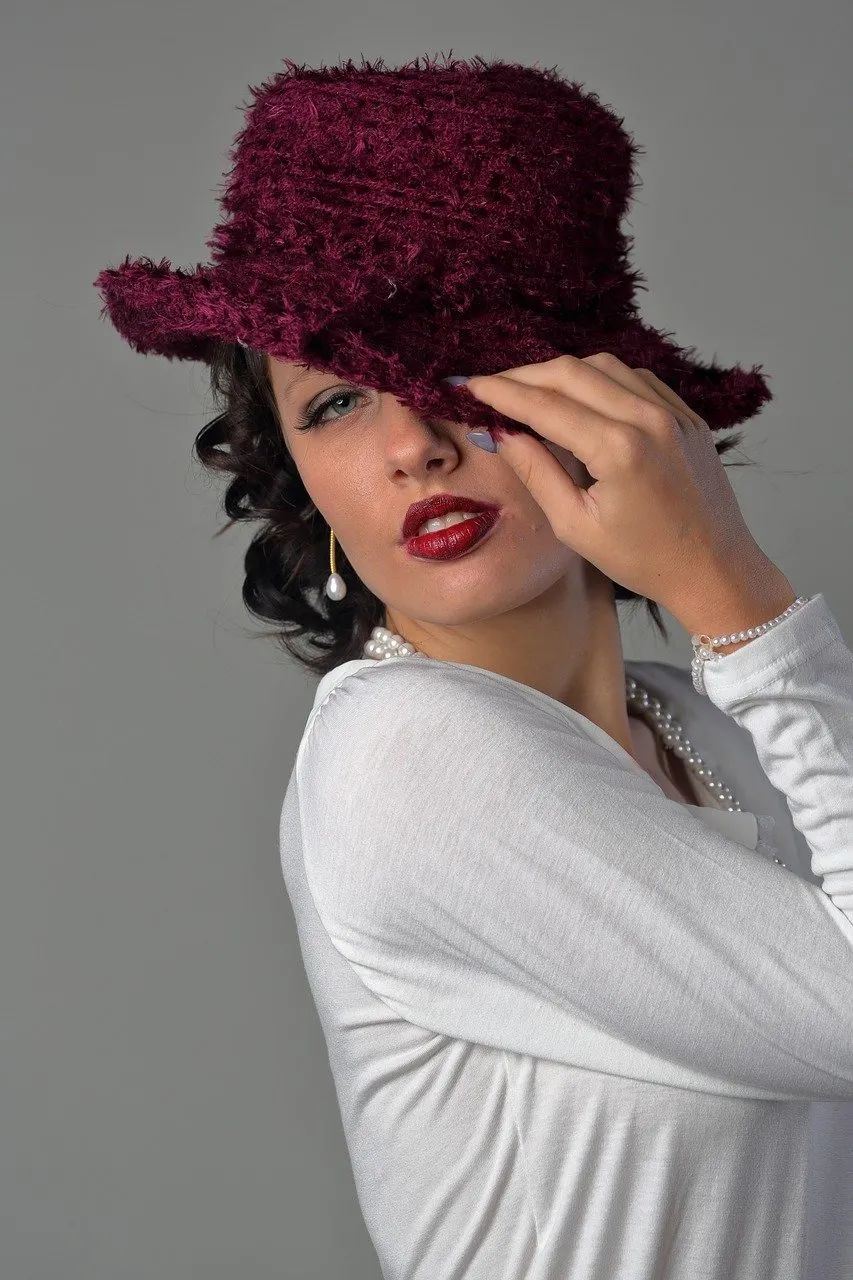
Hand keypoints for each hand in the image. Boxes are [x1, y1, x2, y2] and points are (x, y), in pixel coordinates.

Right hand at [462, 353, 790, 628]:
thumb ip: (536, 472)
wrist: (715, 569)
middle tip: (490, 386)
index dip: (501, 392)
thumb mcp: (576, 526)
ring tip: (530, 391)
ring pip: (604, 366)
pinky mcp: (687, 416)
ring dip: (562, 372)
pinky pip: (636, 378)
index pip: (545, 405)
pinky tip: (580, 396)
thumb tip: (500, 433)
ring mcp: (673, 413)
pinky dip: (600, 379)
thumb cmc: (644, 561)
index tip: (468, 386)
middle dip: (524, 375)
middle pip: (571, 372)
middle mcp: (649, 419)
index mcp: (619, 449)